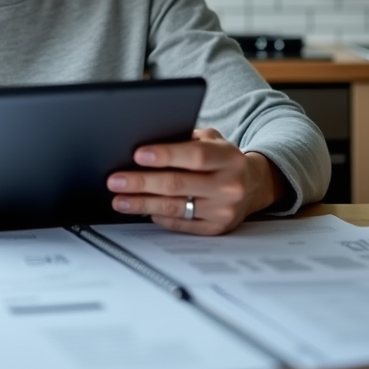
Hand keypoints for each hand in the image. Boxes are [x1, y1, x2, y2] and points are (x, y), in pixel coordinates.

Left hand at [106, 128, 286, 234]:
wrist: (252, 185)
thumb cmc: (222, 159)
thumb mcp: (212, 140)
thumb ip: (185, 140)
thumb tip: (148, 143)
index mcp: (228, 158)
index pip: (195, 156)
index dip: (165, 155)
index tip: (138, 154)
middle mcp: (229, 185)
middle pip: (178, 184)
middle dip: (141, 182)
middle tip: (116, 180)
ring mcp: (223, 210)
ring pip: (174, 207)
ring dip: (141, 204)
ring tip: (119, 199)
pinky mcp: (215, 229)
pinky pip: (180, 224)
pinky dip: (158, 217)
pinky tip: (142, 211)